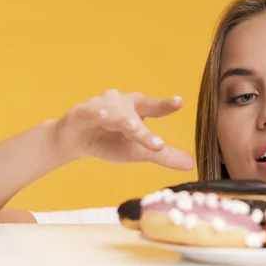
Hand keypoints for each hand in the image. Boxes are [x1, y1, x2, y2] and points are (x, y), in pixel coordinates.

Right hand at [52, 89, 194, 170]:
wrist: (74, 142)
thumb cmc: (110, 141)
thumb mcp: (138, 150)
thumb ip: (163, 155)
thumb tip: (192, 164)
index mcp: (137, 109)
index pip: (154, 107)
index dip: (166, 104)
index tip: (179, 102)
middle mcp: (121, 103)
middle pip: (137, 111)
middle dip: (149, 117)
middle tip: (164, 128)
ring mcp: (100, 106)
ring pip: (115, 114)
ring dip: (123, 119)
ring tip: (132, 127)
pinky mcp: (81, 113)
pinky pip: (89, 112)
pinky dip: (95, 114)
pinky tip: (101, 116)